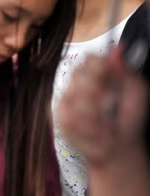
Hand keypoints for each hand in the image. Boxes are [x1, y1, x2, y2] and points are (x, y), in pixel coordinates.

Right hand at [58, 49, 147, 167]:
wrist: (119, 146)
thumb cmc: (127, 117)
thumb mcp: (135, 91)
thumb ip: (124, 70)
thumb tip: (118, 49)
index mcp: (95, 73)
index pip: (90, 59)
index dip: (102, 69)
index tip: (112, 82)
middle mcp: (77, 84)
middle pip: (80, 74)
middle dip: (99, 91)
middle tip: (109, 104)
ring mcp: (66, 101)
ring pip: (76, 97)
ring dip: (96, 113)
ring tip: (105, 121)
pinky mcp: (59, 118)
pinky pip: (71, 117)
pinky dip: (89, 127)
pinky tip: (96, 130)